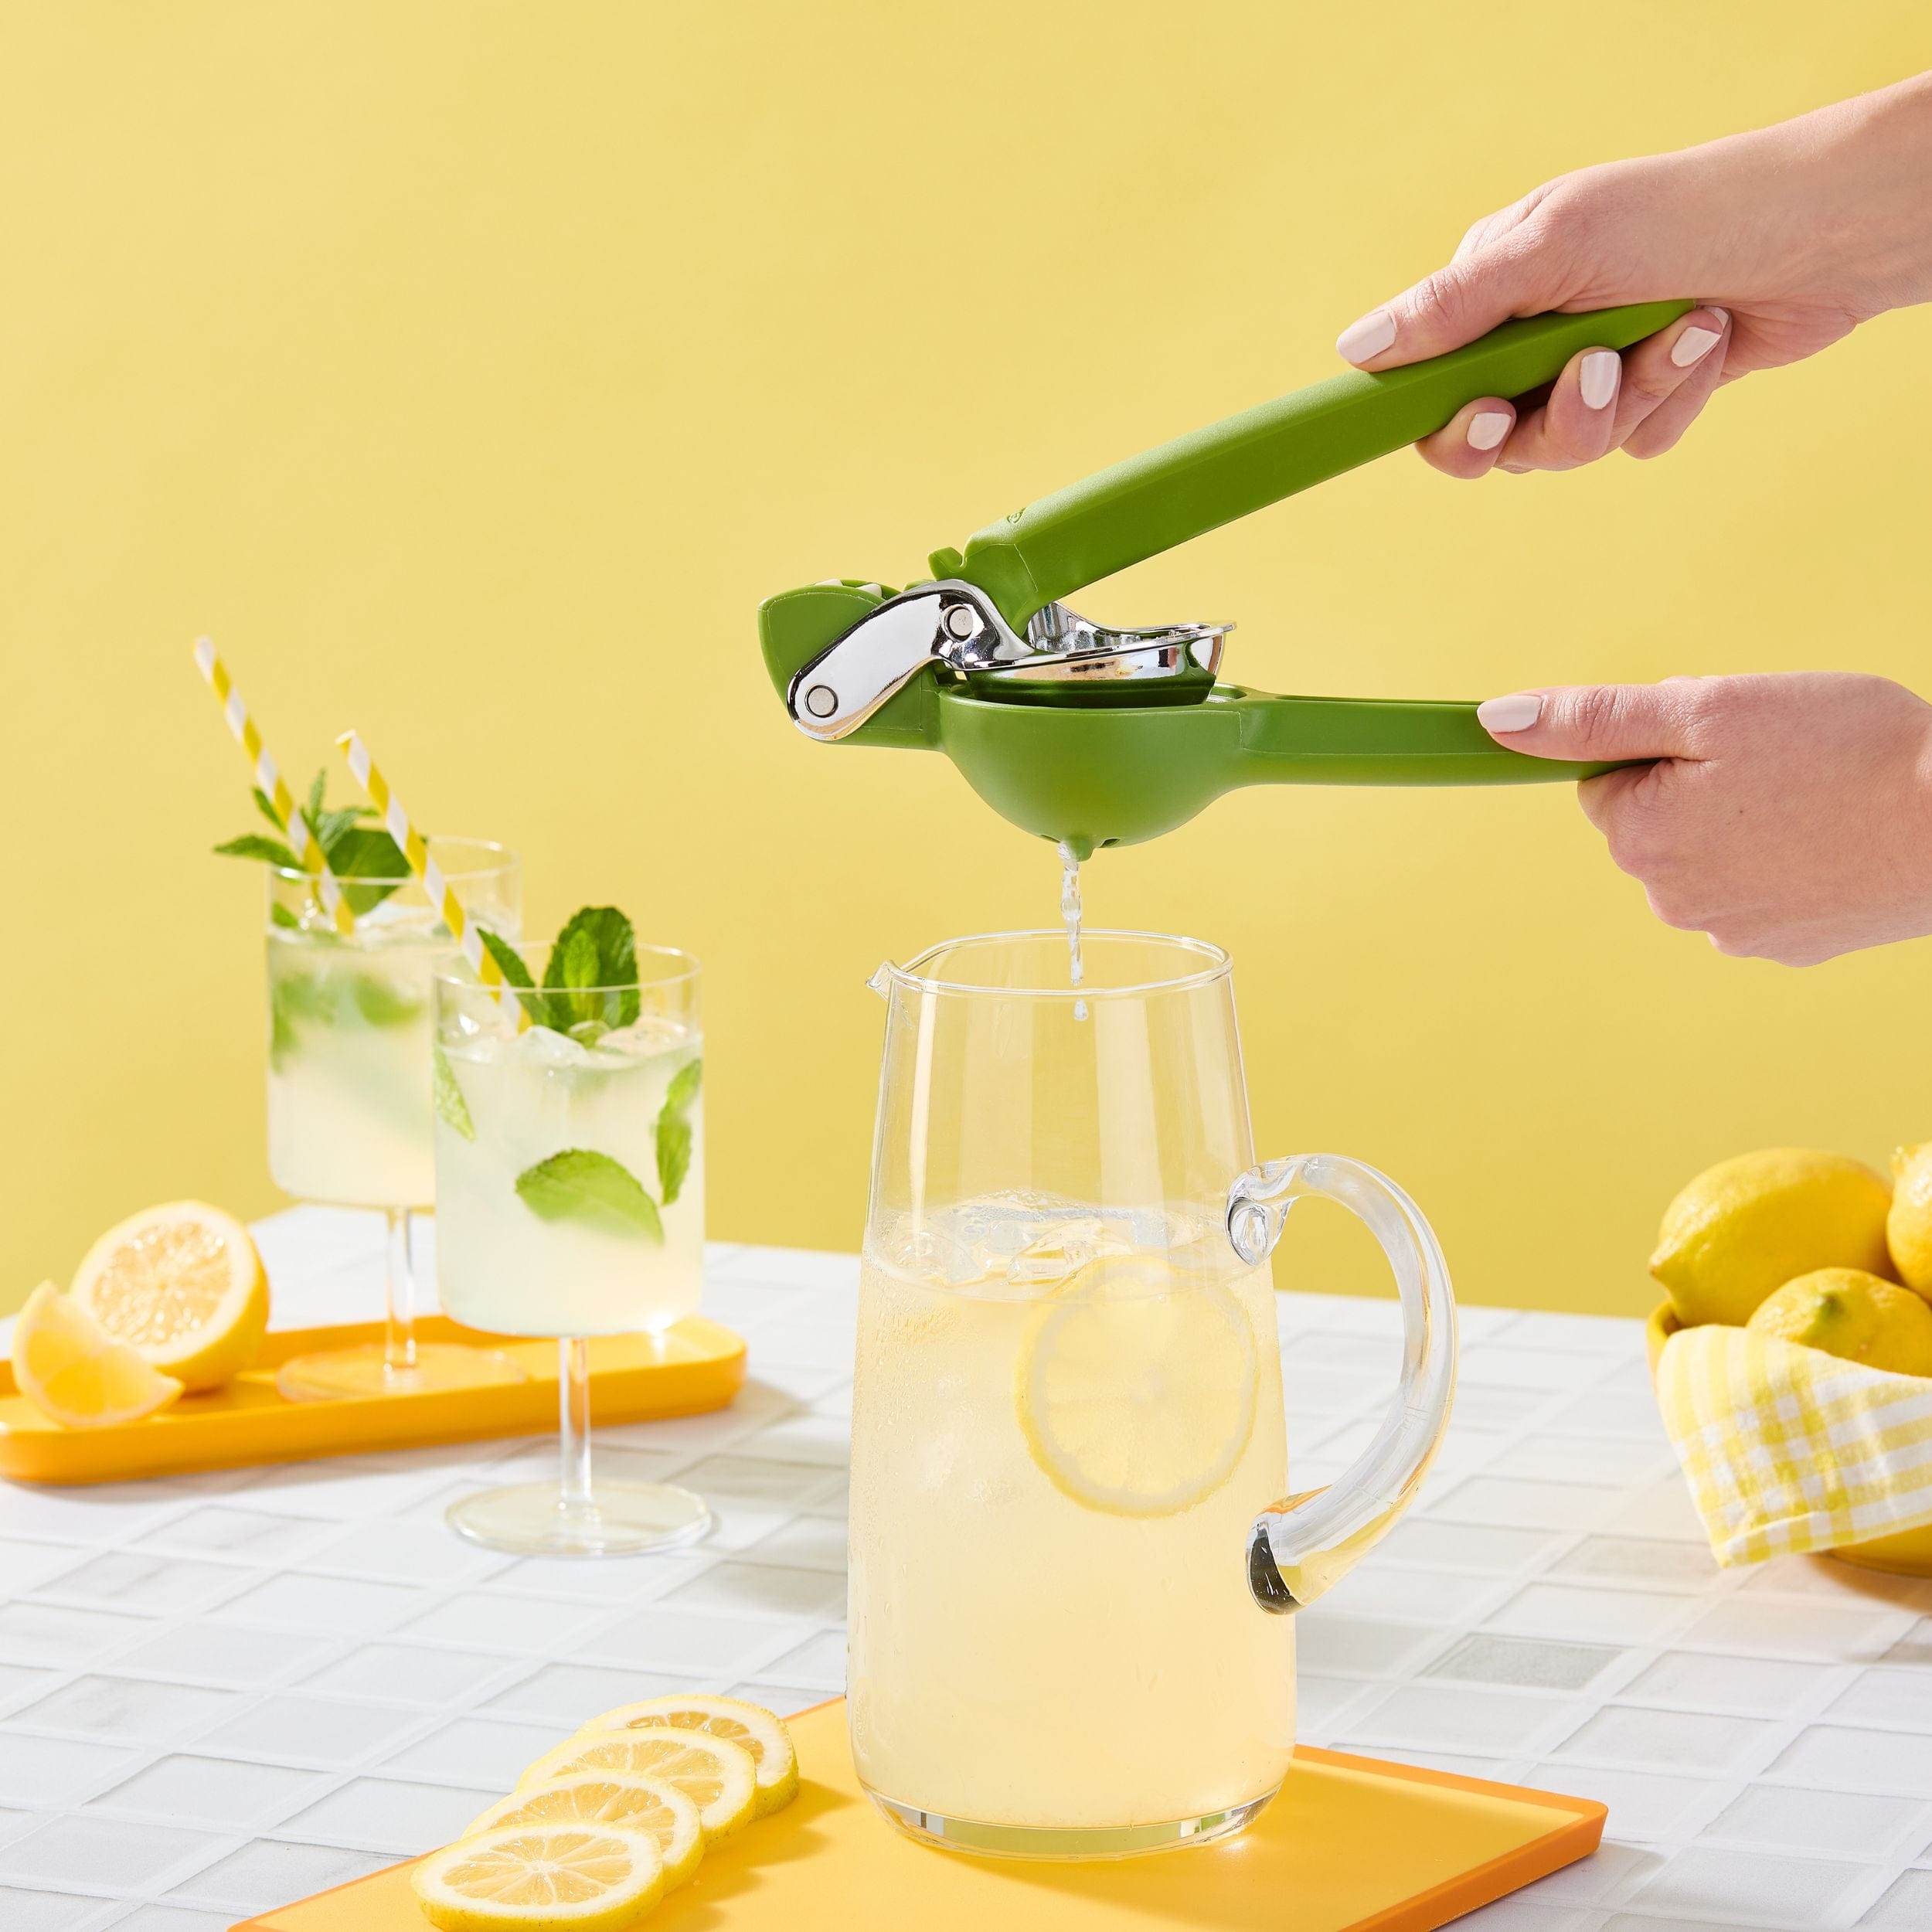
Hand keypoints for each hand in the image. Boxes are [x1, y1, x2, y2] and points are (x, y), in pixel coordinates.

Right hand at [1335, 74, 1931, 476]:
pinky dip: (1670, 401)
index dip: (1447, 420)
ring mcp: (1587, 368)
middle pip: (1494, 441)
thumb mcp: (1556, 248)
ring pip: (1566, 447)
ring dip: (1629, 399)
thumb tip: (1356, 350)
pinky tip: (1706, 343)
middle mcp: (1530, 334)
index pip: (1425, 384)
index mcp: (1491, 288)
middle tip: (1594, 372)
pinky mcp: (1644, 396)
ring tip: (1679, 332)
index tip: (1484, 415)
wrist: (1823, 231)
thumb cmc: (1689, 214)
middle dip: (1556, 416)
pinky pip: (1632, 443)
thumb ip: (1455, 308)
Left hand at [1477, 673, 1931, 964]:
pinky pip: (1761, 889)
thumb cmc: (1846, 750)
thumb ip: (1596, 718)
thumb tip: (1495, 722)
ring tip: (1816, 800)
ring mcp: (1730, 933)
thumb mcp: (1709, 708)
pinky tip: (1835, 839)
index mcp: (1641, 838)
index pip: (1610, 780)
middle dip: (1702, 786)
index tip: (1726, 741)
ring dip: (1747, 824)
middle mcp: (1672, 900)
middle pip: (1657, 821)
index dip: (1666, 748)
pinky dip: (1789, 861)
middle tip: (1781, 765)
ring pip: (1710, 855)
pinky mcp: (1786, 947)